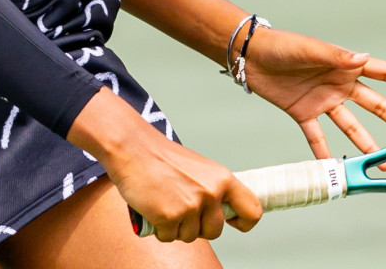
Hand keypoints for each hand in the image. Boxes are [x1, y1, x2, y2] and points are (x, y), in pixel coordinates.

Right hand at [67, 87, 262, 242]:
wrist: (133, 149)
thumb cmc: (162, 158)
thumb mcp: (200, 169)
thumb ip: (214, 188)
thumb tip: (222, 212)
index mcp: (223, 179)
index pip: (252, 210)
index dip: (243, 222)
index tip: (233, 223)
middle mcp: (211, 193)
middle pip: (215, 231)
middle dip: (198, 227)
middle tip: (182, 210)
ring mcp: (191, 206)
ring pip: (190, 236)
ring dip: (176, 228)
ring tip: (165, 204)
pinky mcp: (169, 217)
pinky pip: (168, 237)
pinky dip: (159, 229)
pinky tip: (153, 209)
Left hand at [243, 28, 385, 171]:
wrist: (250, 56)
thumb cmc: (283, 45)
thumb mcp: (310, 49)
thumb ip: (336, 56)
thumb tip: (364, 58)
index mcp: (344, 65)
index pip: (381, 72)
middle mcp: (338, 85)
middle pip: (374, 105)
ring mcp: (323, 101)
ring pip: (352, 126)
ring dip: (368, 144)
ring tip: (385, 162)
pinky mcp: (303, 113)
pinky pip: (318, 137)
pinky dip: (326, 153)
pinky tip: (337, 168)